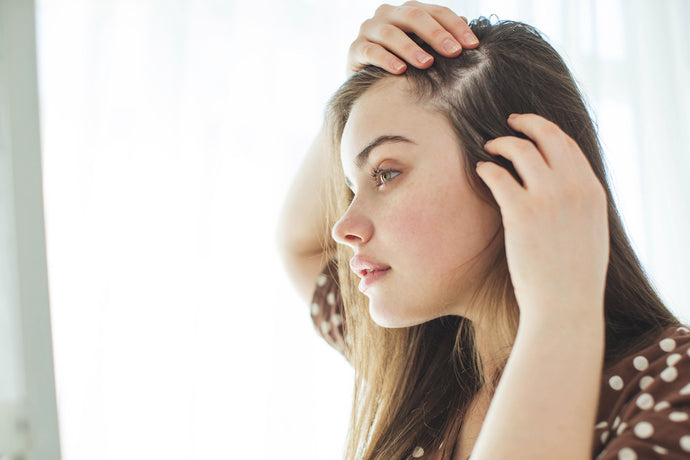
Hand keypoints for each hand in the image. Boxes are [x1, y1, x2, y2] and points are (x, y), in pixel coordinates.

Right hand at [347, 1, 478, 76]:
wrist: (366, 80)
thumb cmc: (401, 64)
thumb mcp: (423, 49)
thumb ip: (441, 36)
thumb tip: (465, 21)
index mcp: (408, 12)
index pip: (436, 12)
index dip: (455, 27)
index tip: (473, 45)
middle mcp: (387, 15)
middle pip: (413, 16)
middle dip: (436, 34)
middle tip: (453, 52)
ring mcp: (369, 30)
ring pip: (390, 33)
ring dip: (411, 48)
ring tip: (427, 64)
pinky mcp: (355, 49)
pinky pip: (371, 52)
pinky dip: (386, 60)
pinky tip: (400, 70)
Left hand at [477, 114, 608, 325]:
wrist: (566, 304)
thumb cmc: (573, 276)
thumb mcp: (589, 232)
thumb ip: (578, 204)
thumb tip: (560, 189)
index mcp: (592, 191)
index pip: (569, 146)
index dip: (547, 132)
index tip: (532, 130)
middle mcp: (573, 187)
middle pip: (549, 136)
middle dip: (527, 123)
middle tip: (510, 123)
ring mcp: (548, 198)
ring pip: (520, 149)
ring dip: (501, 143)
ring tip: (488, 148)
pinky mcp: (521, 212)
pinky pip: (498, 175)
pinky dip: (486, 168)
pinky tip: (480, 171)